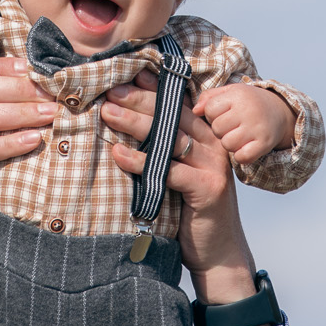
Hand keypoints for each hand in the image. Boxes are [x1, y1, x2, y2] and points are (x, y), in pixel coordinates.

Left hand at [101, 78, 259, 315]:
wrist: (218, 251)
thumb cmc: (189, 208)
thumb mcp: (177, 171)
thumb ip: (162, 146)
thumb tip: (124, 116)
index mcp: (207, 135)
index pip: (177, 103)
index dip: (152, 87)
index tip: (125, 74)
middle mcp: (214, 144)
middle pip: (173, 114)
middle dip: (139, 100)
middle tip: (110, 91)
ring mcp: (213, 166)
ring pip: (171, 137)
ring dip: (136, 123)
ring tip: (107, 113)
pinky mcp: (208, 189)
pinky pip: (170, 170)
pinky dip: (141, 161)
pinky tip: (118, 154)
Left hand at [195, 83, 294, 165]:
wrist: (280, 111)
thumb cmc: (249, 102)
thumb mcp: (230, 92)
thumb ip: (209, 98)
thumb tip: (194, 111)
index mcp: (238, 95)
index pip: (210, 109)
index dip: (212, 114)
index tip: (223, 113)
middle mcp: (249, 110)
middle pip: (217, 128)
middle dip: (220, 129)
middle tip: (232, 125)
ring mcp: (257, 128)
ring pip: (227, 144)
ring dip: (230, 143)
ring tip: (238, 135)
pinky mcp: (264, 144)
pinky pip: (241, 157)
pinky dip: (240, 155)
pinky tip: (245, 146)